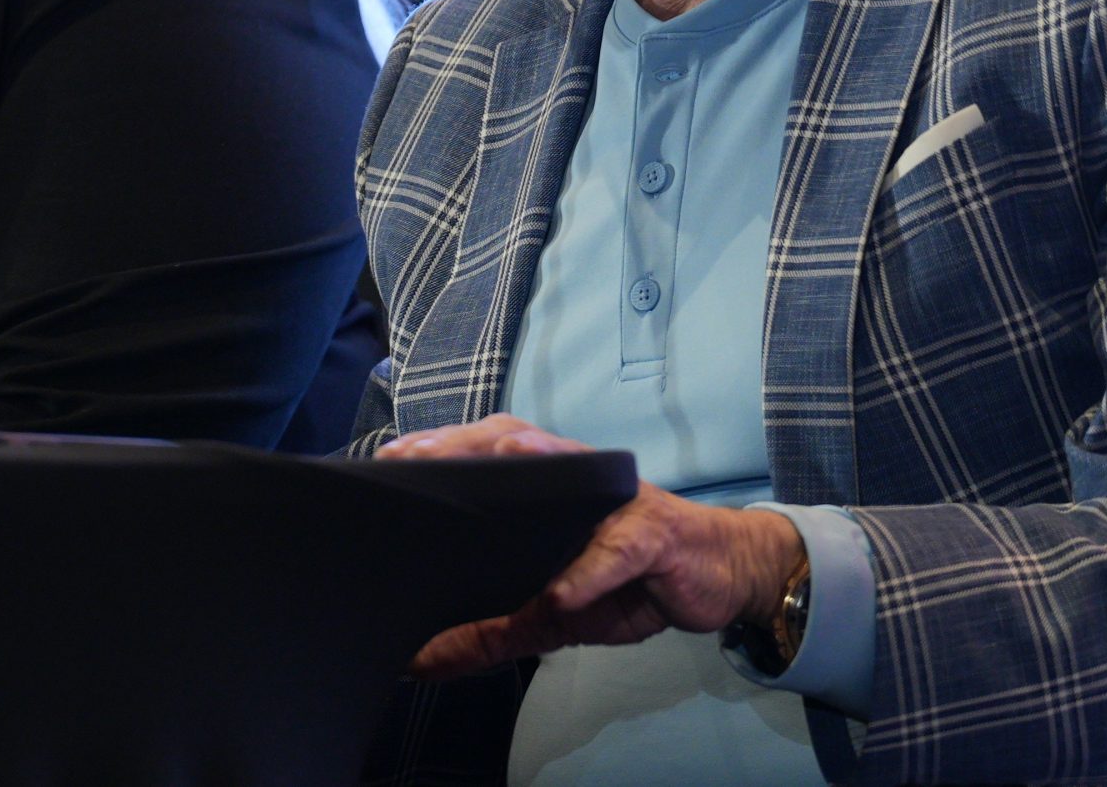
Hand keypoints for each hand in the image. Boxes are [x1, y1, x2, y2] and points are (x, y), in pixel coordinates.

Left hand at [378, 414, 805, 678]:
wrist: (717, 576)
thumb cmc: (630, 578)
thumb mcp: (550, 614)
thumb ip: (488, 634)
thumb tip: (419, 662)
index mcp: (551, 488)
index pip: (486, 454)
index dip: (440, 450)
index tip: (389, 457)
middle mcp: (580, 481)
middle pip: (516, 445)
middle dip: (466, 446)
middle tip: (418, 458)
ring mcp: (618, 503)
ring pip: (569, 478)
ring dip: (529, 471)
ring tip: (489, 476)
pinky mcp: (653, 537)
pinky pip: (617, 552)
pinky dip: (590, 573)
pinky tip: (564, 591)